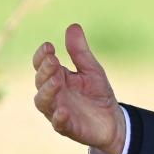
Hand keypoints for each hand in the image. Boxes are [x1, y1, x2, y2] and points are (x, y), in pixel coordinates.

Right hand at [33, 23, 125, 153]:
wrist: (113, 121)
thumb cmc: (98, 94)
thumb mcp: (91, 69)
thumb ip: (80, 52)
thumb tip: (73, 26)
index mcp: (57, 77)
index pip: (41, 65)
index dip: (42, 56)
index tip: (49, 46)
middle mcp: (53, 94)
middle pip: (40, 81)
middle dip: (45, 71)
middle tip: (53, 61)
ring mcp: (58, 111)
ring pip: (43, 102)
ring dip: (47, 91)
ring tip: (56, 82)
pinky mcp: (68, 127)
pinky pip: (58, 124)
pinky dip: (58, 118)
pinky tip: (63, 111)